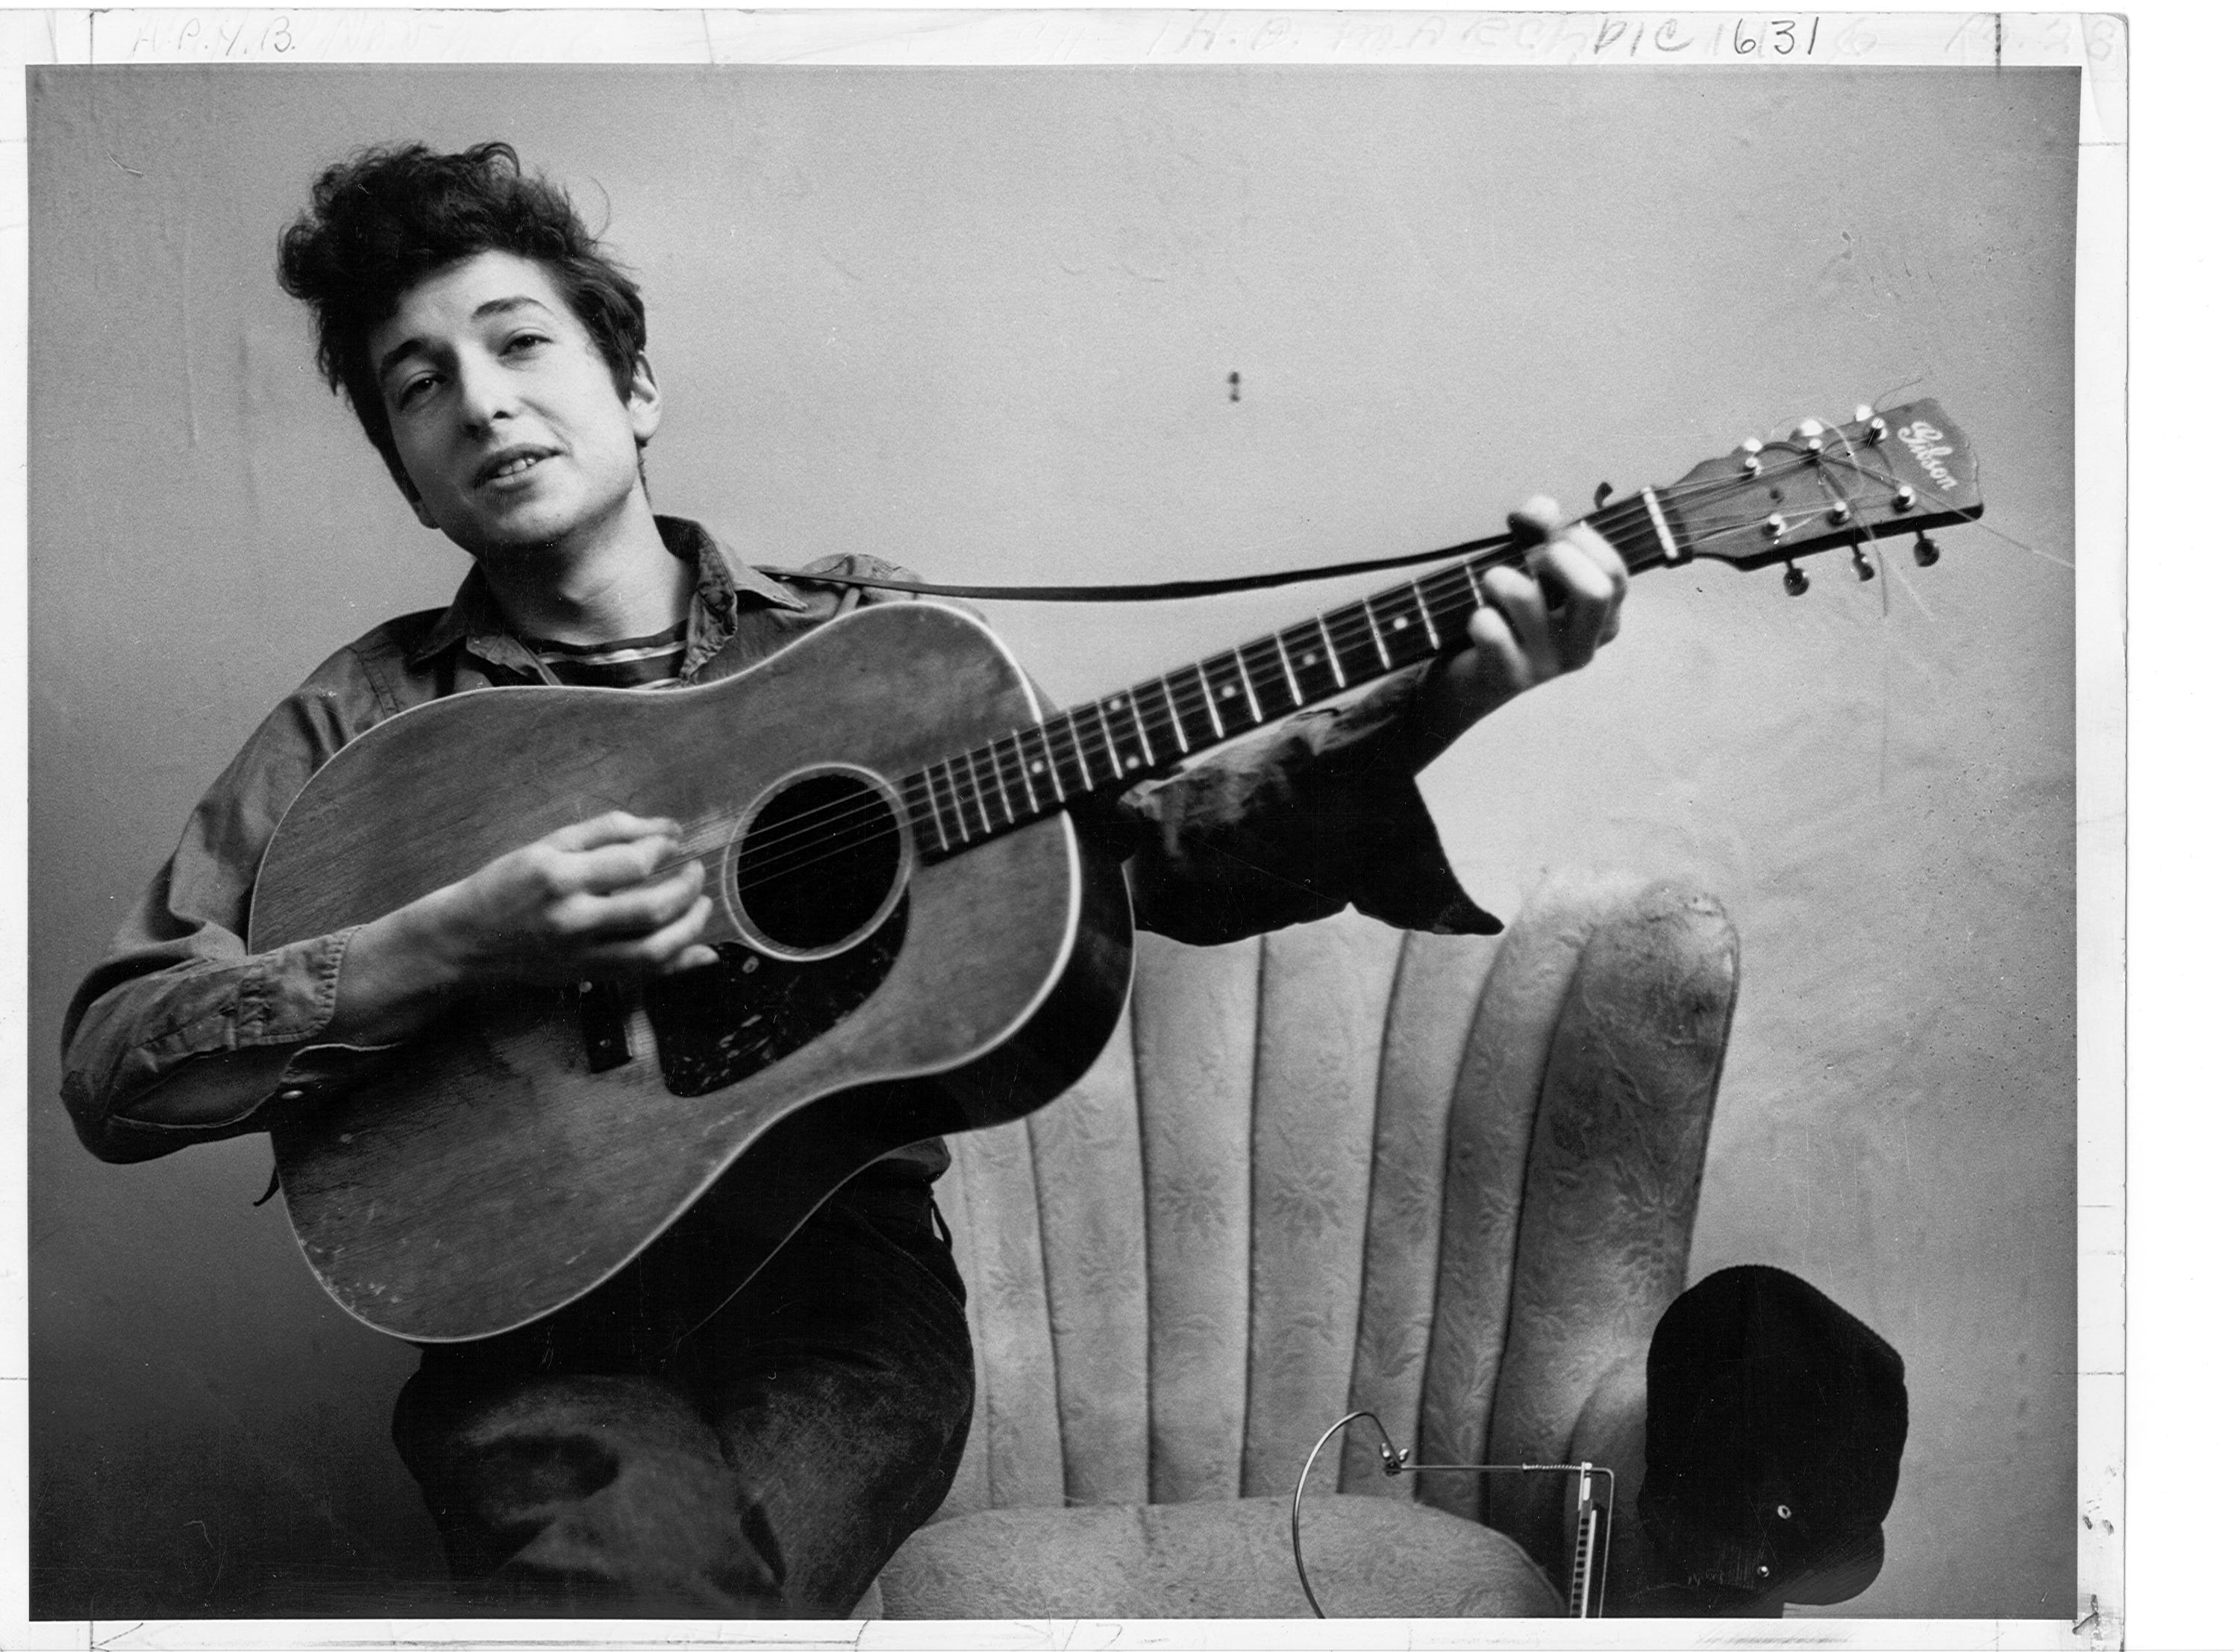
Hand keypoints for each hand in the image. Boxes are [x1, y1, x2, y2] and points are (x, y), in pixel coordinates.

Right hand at [333, 811, 717, 1045]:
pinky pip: (644, 975)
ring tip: (701, 904)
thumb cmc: (506, 884)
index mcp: (558, 876)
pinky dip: (681, 964)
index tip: (674, 840)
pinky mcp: (587, 976)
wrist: (464, 940)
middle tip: (695, 872)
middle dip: (687, 888)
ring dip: (691, 927)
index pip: (633, 862)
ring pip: (655, 950)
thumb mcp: (547, 845)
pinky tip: (703, 951)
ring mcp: (581, 954)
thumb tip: (666, 828)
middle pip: (652, 909)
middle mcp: (571, 919)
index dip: (664, 848)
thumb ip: (606, 832)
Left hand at [1414, 496, 1628, 749]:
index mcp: (1602, 620)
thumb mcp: (1532, 570)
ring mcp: (1548, 665)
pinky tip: (1478, 618)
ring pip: (1529, 600)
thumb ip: (1542, 532)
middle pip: (1596, 590)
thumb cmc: (1509, 617)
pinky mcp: (1508, 677)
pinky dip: (1479, 615)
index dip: (1584, 541)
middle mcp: (1583, 645)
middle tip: (1530, 557)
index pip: (1615, 574)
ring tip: (1490, 580)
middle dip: (1558, 557)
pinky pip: (1492, 632)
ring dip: (1501, 576)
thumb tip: (1543, 506)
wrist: (1470, 679)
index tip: (1554, 535)